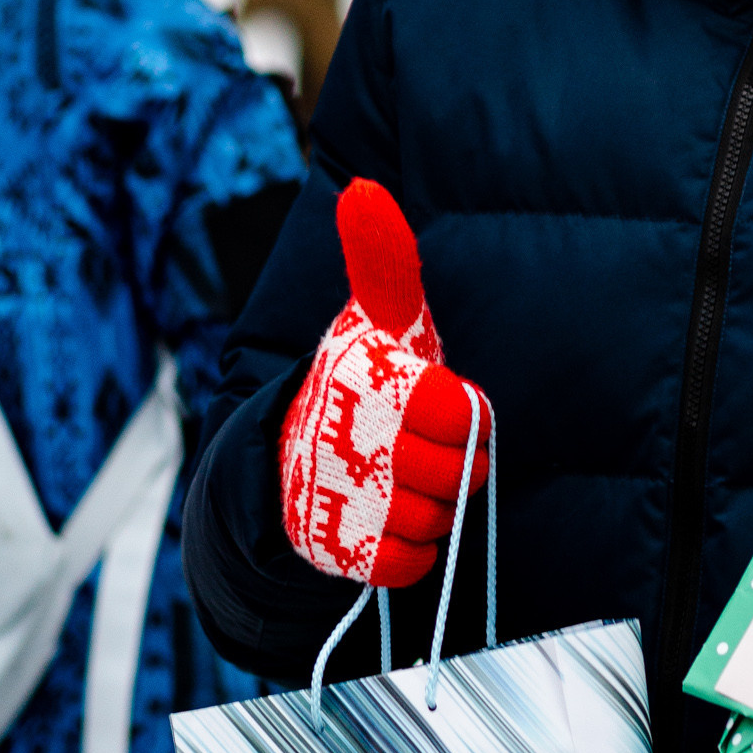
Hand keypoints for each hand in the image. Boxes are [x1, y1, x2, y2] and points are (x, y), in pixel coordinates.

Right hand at [279, 178, 491, 587]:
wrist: (288, 463)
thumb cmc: (360, 384)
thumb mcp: (377, 319)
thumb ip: (383, 259)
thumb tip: (363, 189)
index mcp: (369, 378)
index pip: (457, 411)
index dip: (464, 416)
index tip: (441, 408)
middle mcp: (351, 436)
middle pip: (455, 472)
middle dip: (453, 467)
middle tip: (428, 451)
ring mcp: (342, 496)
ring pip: (434, 517)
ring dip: (431, 507)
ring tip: (401, 481)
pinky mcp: (336, 550)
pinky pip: (407, 564)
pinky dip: (411, 551)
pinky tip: (392, 522)